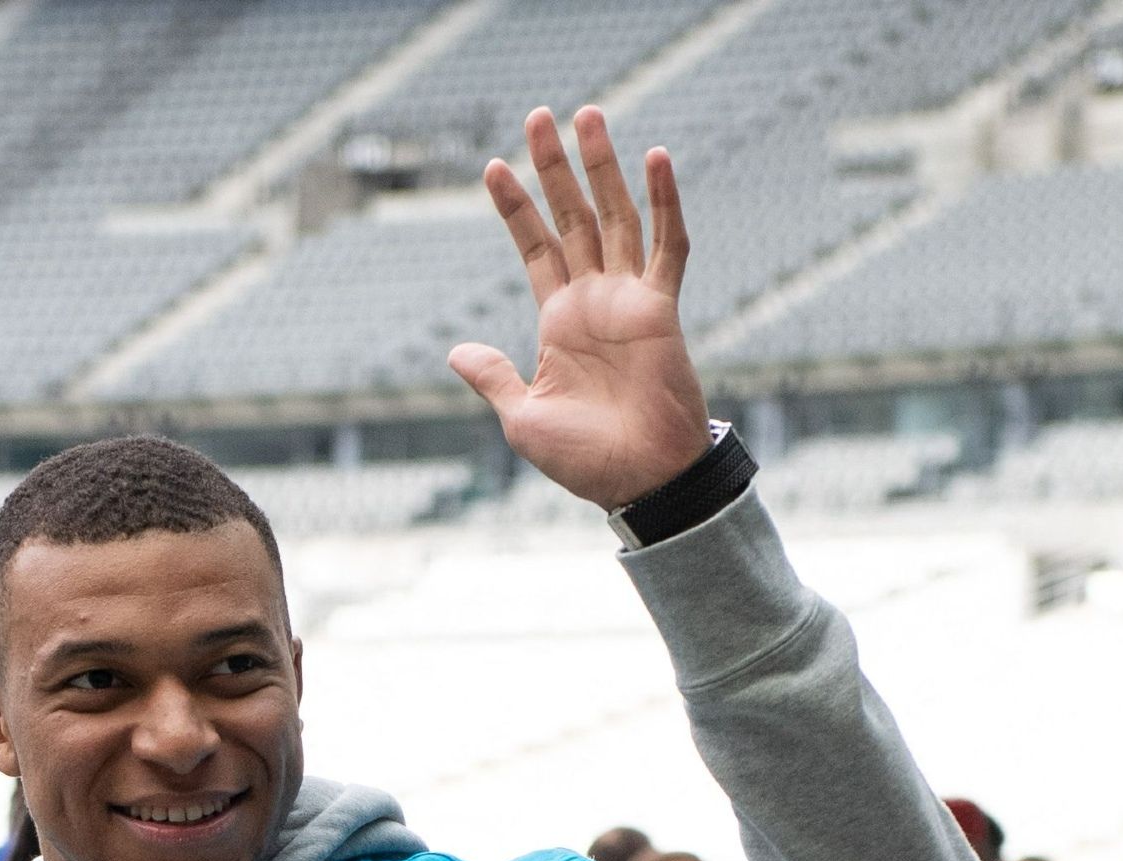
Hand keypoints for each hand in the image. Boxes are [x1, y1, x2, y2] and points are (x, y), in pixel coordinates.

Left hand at [449, 106, 709, 510]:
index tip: (492, 166)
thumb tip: (455, 351)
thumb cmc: (584, 461)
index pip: (535, 247)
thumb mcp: (522, 418)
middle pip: (572, 216)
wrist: (640, 482)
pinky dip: (665, 204)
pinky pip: (666, 248)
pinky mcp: (662, 309)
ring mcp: (629, 300)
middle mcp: (593, 300)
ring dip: (602, 167)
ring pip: (615, 217)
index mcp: (557, 320)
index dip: (516, 207)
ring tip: (588, 116)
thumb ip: (492, 377)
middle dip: (554, 167)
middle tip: (538, 116)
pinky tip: (657, 159)